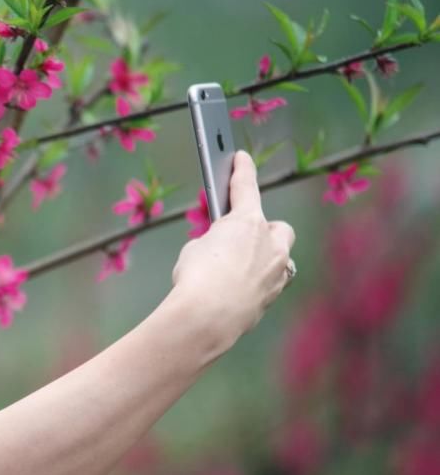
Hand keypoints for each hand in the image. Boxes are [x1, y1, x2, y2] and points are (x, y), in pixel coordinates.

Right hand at [170, 149, 296, 343]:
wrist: (207, 317)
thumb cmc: (196, 278)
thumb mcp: (196, 249)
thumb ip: (215, 242)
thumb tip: (225, 252)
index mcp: (247, 222)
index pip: (245, 186)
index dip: (241, 168)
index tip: (240, 157)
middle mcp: (270, 242)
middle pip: (277, 227)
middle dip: (264, 230)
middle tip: (240, 237)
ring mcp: (277, 270)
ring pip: (278, 256)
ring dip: (264, 257)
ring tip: (237, 268)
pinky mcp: (274, 294)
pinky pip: (271, 281)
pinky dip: (258, 281)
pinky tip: (238, 289)